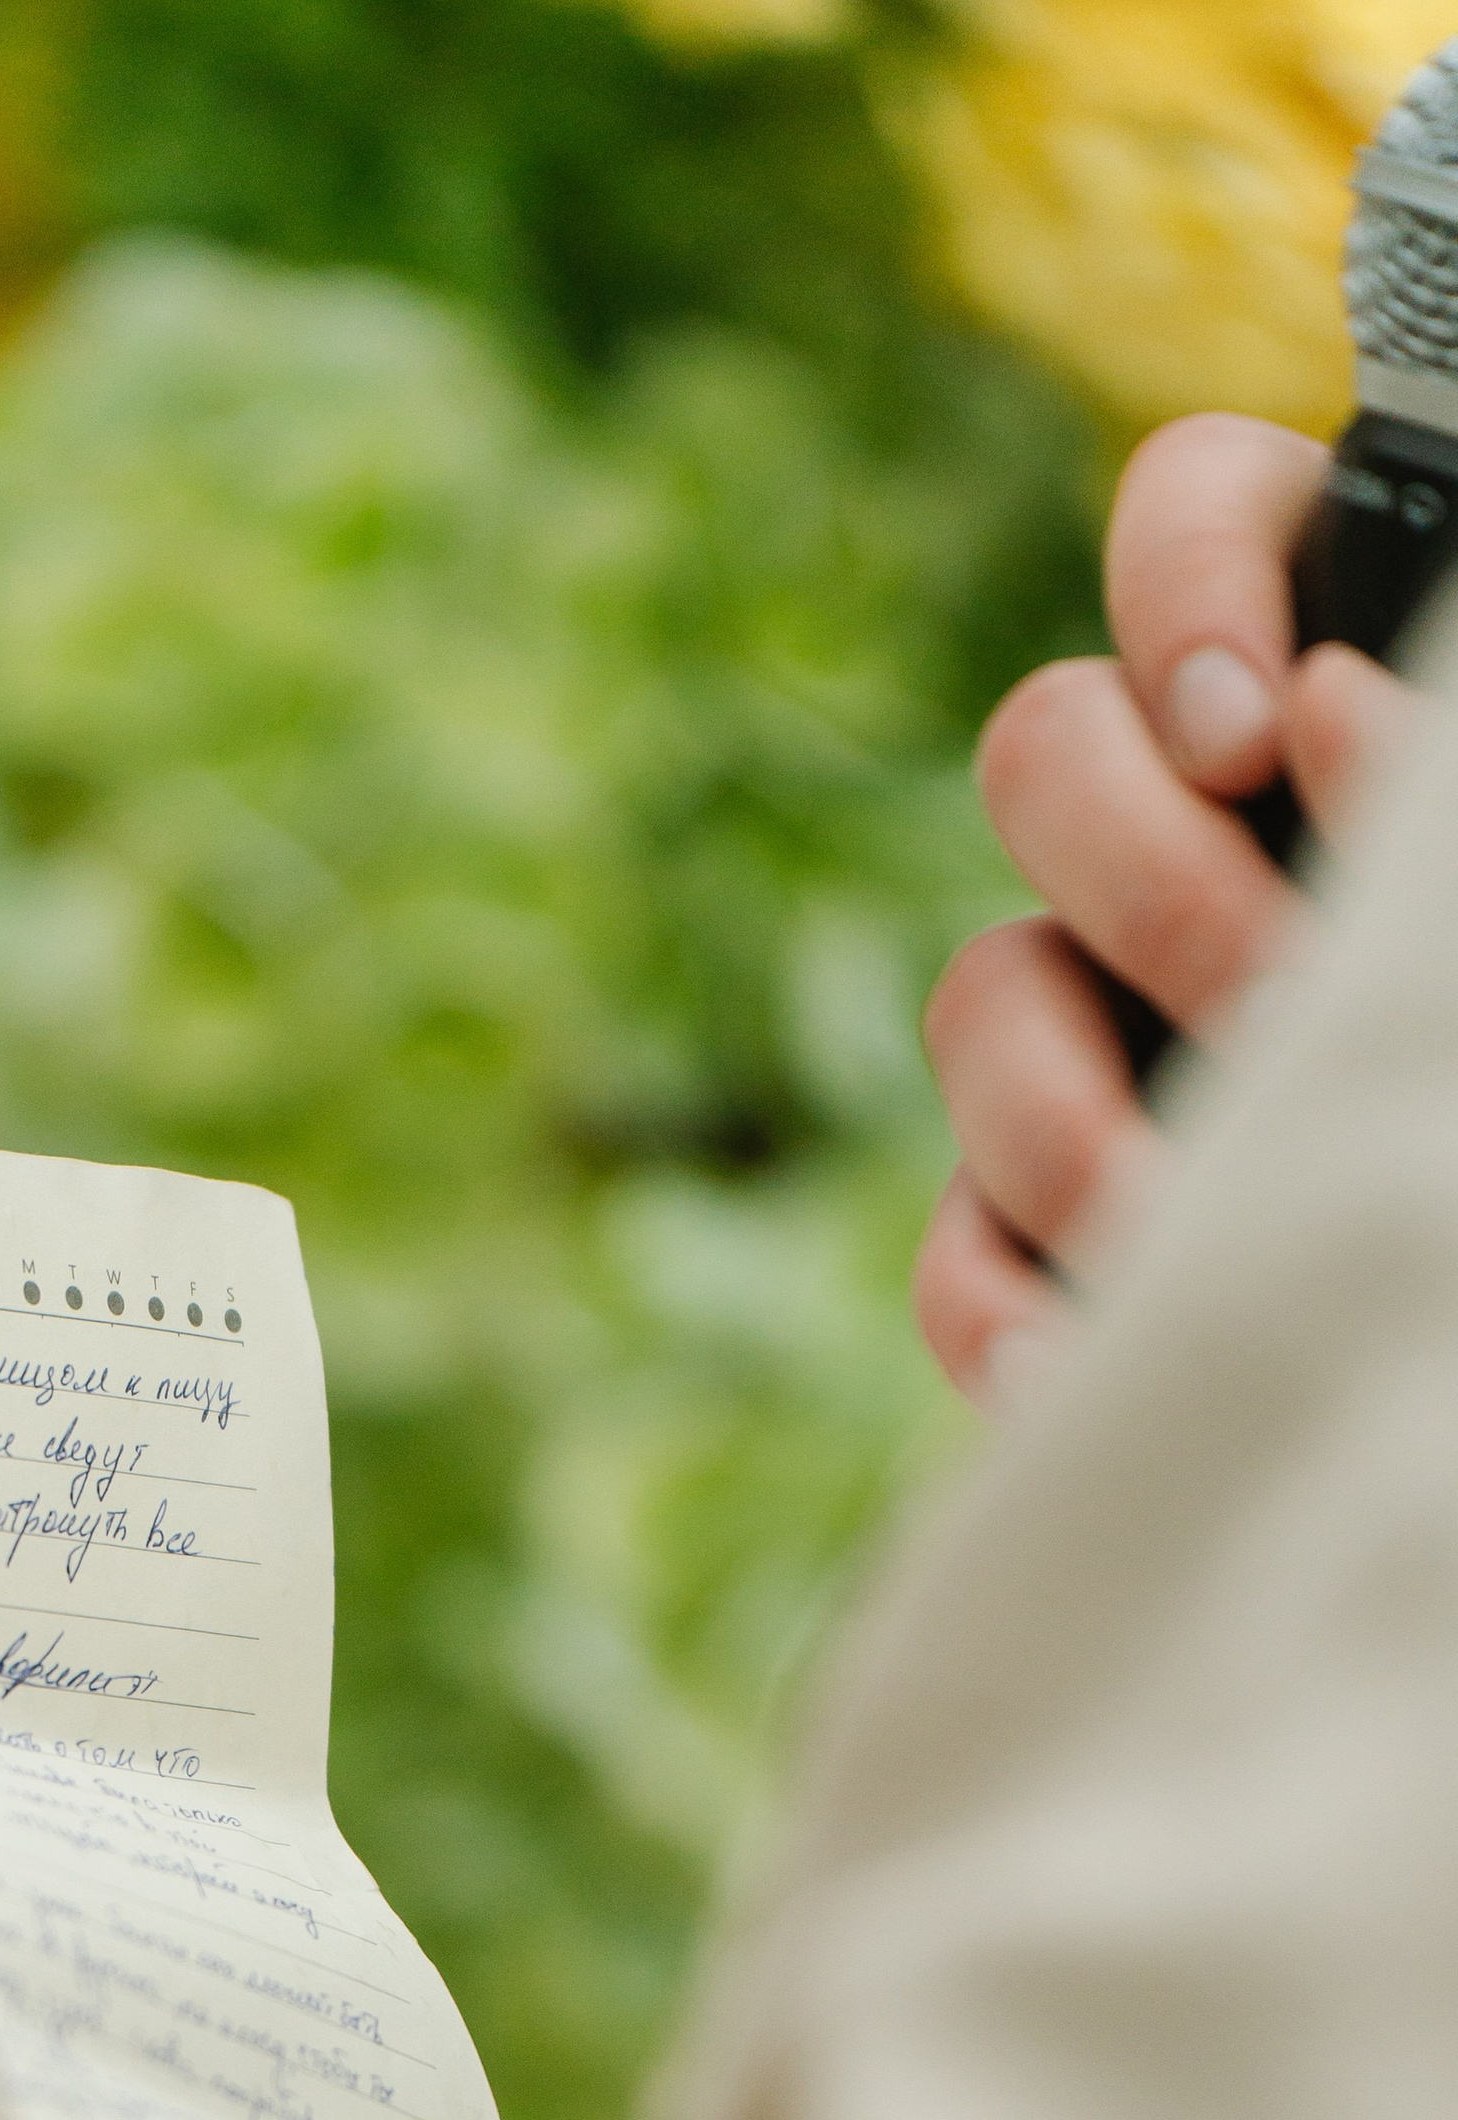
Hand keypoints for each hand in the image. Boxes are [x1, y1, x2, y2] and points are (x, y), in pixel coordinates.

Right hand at [916, 413, 1423, 1405]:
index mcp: (1323, 683)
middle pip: (1045, 748)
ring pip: (982, 992)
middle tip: (1272, 991)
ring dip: (1058, 1104)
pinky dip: (997, 1299)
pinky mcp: (1054, 1210)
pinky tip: (1078, 1355)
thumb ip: (1441, 783)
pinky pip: (961, 1239)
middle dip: (1143, 877)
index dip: (1189, 589)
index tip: (1254, 726)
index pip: (1201, 511)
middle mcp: (1185, 828)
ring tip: (1175, 1212)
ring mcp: (1101, 1019)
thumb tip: (1332, 718)